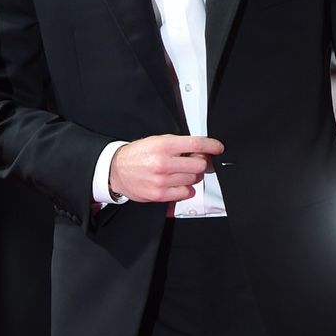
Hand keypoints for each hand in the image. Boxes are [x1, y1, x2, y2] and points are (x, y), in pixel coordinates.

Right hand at [108, 134, 223, 202]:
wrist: (117, 170)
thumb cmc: (137, 155)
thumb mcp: (156, 141)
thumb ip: (178, 145)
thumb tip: (200, 150)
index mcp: (163, 145)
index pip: (196, 144)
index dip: (211, 146)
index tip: (218, 148)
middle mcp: (163, 163)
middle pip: (199, 164)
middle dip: (201, 162)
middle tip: (194, 161)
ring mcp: (162, 180)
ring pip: (194, 179)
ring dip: (191, 175)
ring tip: (179, 172)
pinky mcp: (160, 194)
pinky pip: (186, 193)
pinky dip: (185, 188)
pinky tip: (175, 182)